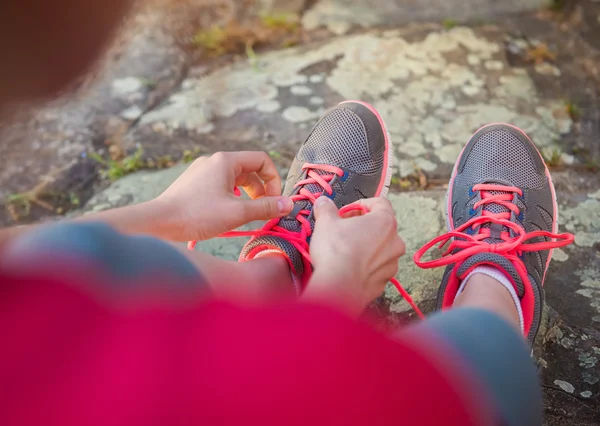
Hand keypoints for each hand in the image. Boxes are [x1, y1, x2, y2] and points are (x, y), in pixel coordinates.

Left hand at [154, 151, 293, 240]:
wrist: (159, 222)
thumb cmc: (197, 215)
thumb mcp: (237, 212)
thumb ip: (266, 207)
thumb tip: (289, 204)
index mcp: (225, 161)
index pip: (262, 160)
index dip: (274, 179)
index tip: (274, 201)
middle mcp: (213, 161)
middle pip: (249, 170)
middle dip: (262, 190)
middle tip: (264, 211)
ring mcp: (202, 171)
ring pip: (235, 179)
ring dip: (247, 195)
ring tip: (247, 214)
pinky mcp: (194, 183)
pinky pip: (221, 185)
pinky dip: (232, 197)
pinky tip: (227, 214)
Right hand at [305, 197, 405, 313]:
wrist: (339, 287)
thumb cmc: (336, 251)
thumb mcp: (326, 222)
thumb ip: (326, 208)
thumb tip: (323, 202)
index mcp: (385, 222)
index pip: (380, 203)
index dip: (360, 204)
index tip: (346, 212)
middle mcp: (395, 242)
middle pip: (381, 226)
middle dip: (362, 226)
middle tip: (342, 230)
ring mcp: (392, 264)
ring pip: (380, 249)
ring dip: (365, 246)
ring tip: (345, 250)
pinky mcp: (384, 281)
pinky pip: (376, 268)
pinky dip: (364, 266)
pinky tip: (348, 267)